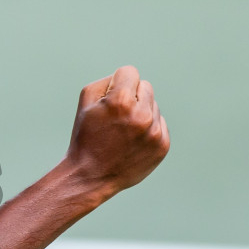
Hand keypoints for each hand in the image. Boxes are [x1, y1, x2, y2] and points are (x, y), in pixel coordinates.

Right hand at [63, 65, 169, 203]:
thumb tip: (128, 78)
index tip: (110, 99)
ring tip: (123, 132)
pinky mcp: (162, 146)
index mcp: (121, 101)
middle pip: (145, 87)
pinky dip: (148, 130)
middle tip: (116, 117)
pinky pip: (160, 124)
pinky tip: (133, 142)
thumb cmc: (86, 136)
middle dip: (132, 97)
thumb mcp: (86, 102)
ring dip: (141, 113)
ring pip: (154, 106)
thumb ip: (108, 81)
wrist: (91, 176)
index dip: (117, 83)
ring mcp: (154, 132)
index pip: (130, 72)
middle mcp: (141, 115)